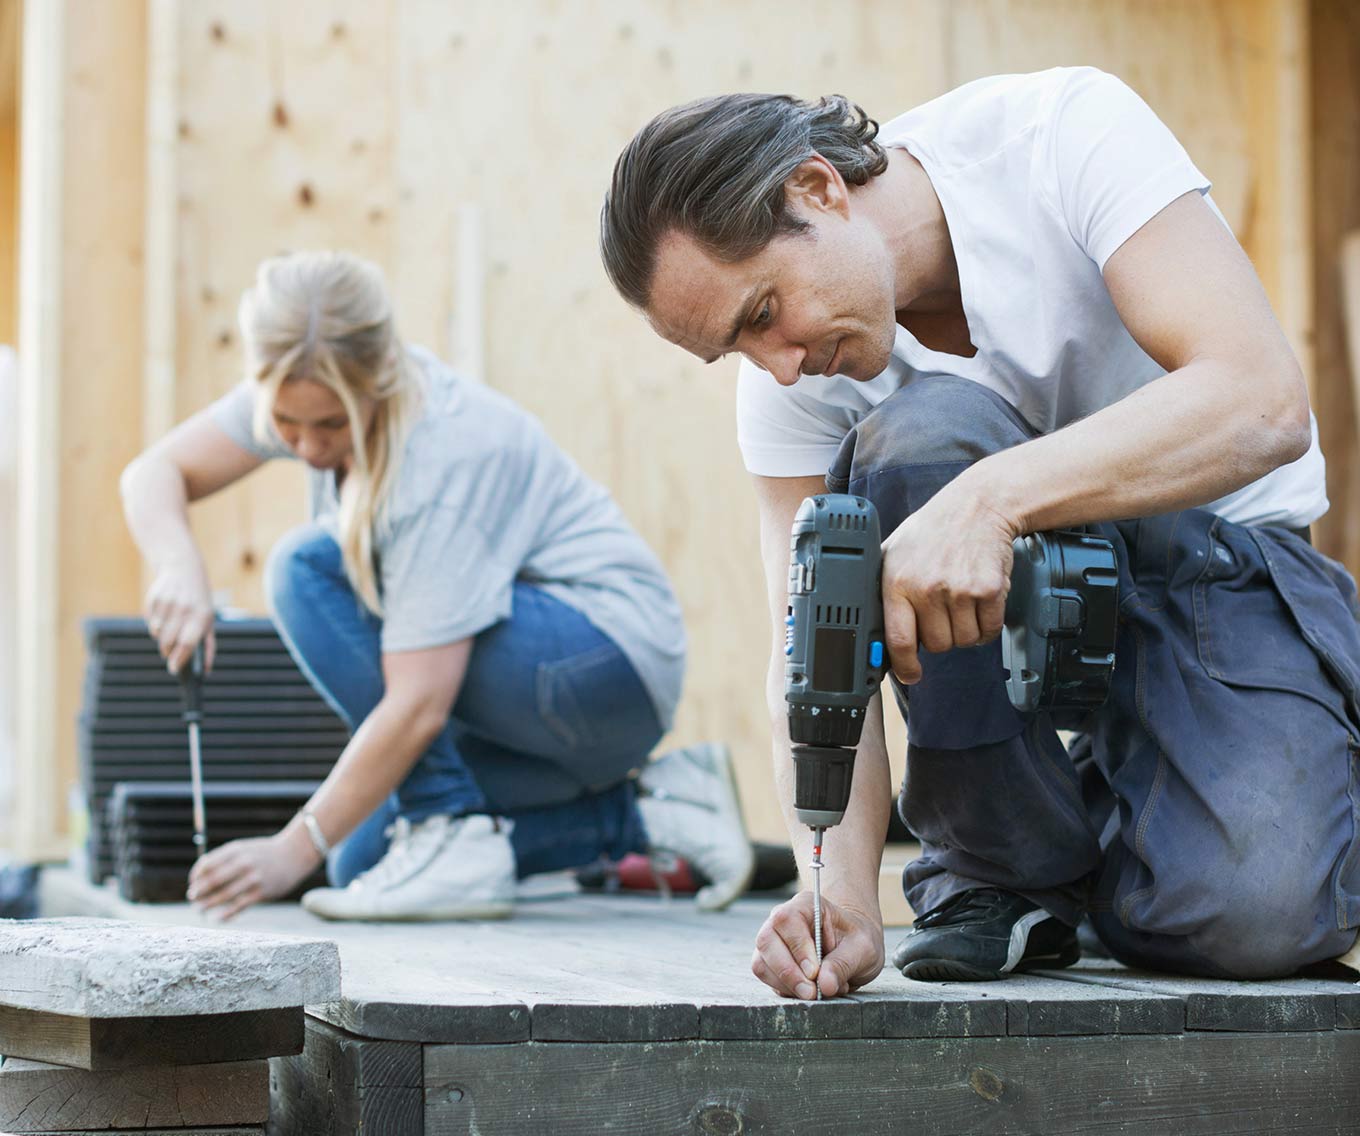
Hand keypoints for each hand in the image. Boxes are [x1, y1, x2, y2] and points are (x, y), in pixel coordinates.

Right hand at [144, 554, 215, 674]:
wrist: (184, 569)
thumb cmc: (199, 602)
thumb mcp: (209, 619)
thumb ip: (208, 646)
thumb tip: (206, 672)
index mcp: (202, 616)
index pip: (187, 643)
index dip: (179, 659)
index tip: (173, 669)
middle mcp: (185, 609)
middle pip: (169, 641)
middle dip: (167, 651)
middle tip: (169, 652)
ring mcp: (169, 603)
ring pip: (158, 633)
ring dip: (161, 639)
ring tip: (168, 632)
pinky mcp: (154, 599)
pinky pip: (150, 622)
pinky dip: (154, 626)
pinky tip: (163, 616)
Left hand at [187, 830, 318, 920]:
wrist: (294, 854)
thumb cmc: (263, 853)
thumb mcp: (243, 848)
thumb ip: (223, 859)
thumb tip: (199, 876)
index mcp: (236, 850)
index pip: (207, 864)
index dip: (196, 876)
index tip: (192, 883)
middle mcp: (244, 862)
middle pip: (213, 880)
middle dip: (199, 892)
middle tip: (192, 898)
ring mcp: (253, 878)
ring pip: (223, 895)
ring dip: (208, 904)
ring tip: (200, 909)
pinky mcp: (261, 892)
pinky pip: (238, 906)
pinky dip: (226, 914)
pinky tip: (218, 918)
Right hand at [751, 890, 883, 999]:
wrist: (853, 947)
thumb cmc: (857, 940)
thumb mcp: (863, 949)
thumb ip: (843, 964)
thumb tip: (824, 985)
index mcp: (806, 905)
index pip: (787, 920)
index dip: (798, 948)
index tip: (814, 973)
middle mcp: (782, 919)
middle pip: (766, 941)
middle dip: (788, 973)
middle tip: (813, 993)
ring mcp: (773, 940)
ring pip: (761, 963)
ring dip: (786, 984)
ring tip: (817, 992)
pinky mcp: (770, 962)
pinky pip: (766, 978)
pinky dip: (785, 990)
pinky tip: (808, 990)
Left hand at [879, 481, 1018, 683]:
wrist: (977, 506)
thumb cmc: (932, 531)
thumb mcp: (893, 553)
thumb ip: (882, 590)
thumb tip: (871, 631)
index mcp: (897, 583)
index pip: (898, 640)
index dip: (904, 666)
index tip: (910, 674)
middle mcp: (927, 589)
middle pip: (936, 646)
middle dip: (940, 636)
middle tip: (942, 611)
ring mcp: (960, 591)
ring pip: (964, 641)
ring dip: (964, 630)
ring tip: (960, 601)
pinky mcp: (989, 590)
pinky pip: (989, 630)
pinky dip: (987, 625)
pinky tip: (979, 603)